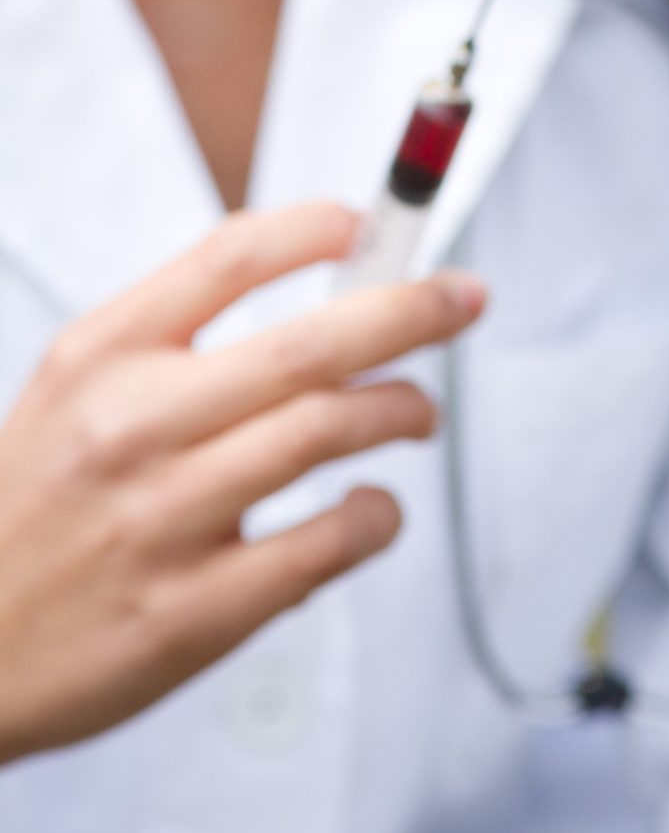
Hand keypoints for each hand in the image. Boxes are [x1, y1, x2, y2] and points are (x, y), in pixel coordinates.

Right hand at [0, 202, 485, 765]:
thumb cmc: (34, 517)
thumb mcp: (73, 400)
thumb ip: (179, 349)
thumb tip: (329, 296)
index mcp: (100, 360)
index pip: (226, 258)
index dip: (316, 230)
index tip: (371, 224)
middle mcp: (131, 427)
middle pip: (311, 343)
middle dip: (410, 310)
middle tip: (461, 299)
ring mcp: (165, 519)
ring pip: (331, 431)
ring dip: (402, 410)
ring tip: (415, 413)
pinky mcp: (198, 608)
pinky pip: (330, 541)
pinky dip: (378, 516)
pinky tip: (375, 508)